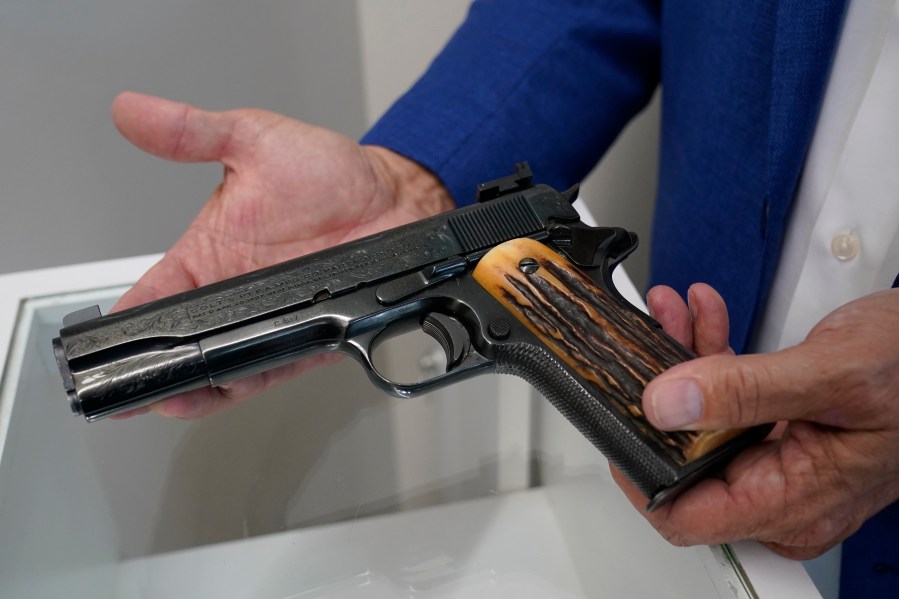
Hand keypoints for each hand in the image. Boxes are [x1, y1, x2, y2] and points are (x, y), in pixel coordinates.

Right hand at [110, 92, 453, 418]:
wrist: (394, 199)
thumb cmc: (332, 172)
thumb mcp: (254, 140)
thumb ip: (193, 132)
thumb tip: (133, 111)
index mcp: (210, 253)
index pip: (153, 293)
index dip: (127, 320)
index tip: (103, 340)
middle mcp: (235, 293)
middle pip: (180, 341)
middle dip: (151, 365)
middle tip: (125, 381)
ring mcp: (269, 320)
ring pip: (215, 366)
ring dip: (187, 384)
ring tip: (162, 396)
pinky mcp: (304, 339)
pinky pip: (262, 370)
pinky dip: (234, 388)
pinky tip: (211, 394)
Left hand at [611, 283, 898, 558]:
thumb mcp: (830, 374)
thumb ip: (745, 390)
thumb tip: (666, 405)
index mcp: (794, 501)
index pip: (687, 517)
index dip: (640, 472)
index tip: (618, 419)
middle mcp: (783, 491)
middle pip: (686, 460)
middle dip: (661, 395)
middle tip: (649, 342)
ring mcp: (781, 461)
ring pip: (703, 423)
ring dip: (684, 363)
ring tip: (677, 315)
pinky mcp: (781, 431)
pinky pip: (728, 403)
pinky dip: (712, 359)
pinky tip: (704, 320)